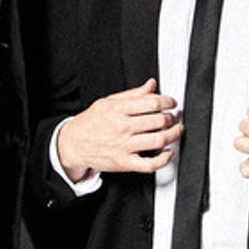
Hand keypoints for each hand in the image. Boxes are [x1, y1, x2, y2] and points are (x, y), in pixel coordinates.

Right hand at [55, 78, 180, 181]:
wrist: (73, 144)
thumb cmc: (90, 122)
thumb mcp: (108, 102)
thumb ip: (132, 94)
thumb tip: (151, 84)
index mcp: (119, 109)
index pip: (152, 102)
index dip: (167, 101)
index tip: (171, 103)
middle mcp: (123, 127)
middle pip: (159, 120)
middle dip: (172, 118)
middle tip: (173, 118)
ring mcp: (124, 146)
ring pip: (159, 140)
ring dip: (173, 135)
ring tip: (176, 131)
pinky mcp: (124, 162)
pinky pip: (150, 164)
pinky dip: (164, 159)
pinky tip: (167, 153)